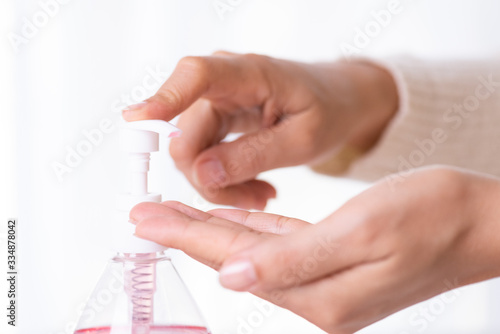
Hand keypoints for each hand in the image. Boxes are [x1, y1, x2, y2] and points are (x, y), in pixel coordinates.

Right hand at [123, 52, 397, 208]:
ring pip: (192, 155)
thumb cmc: (329, 110)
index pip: (197, 75)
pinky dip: (227, 180)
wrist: (339, 103)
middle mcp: (222, 84)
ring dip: (223, 185)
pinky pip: (204, 159)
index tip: (135, 120)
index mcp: (250, 73)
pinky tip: (257, 187)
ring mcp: (216, 103)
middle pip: (186, 136)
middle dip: (212, 179)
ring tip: (263, 193)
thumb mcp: (303, 140)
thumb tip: (200, 173)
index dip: (164, 97)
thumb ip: (252, 155)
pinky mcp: (217, 121)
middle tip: (257, 198)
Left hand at [130, 167, 499, 332]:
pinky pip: (277, 248)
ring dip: (210, 232)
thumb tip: (231, 277)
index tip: (145, 219)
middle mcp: (317, 296)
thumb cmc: (431, 217)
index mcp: (319, 293)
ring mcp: (325, 284)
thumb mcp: (363, 232)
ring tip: (174, 216)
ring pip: (250, 252)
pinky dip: (248, 234)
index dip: (185, 235)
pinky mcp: (334, 265)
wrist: (477, 223)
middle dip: (186, 234)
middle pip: (234, 258)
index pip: (232, 258)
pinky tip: (227, 223)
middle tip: (144, 215)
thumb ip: (293, 259)